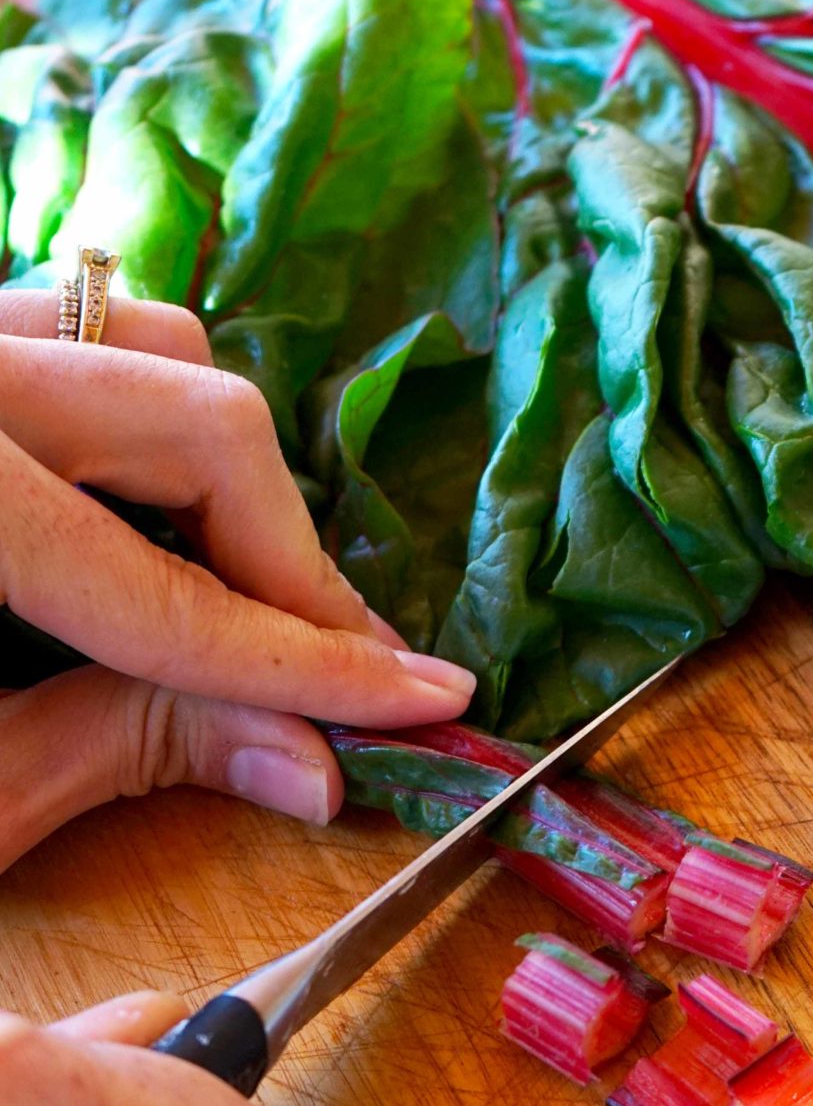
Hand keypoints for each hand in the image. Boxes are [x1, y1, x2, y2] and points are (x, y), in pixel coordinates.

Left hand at [0, 288, 475, 870]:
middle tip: (356, 669)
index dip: (305, 663)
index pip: (166, 590)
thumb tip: (319, 768)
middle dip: (289, 560)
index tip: (427, 701)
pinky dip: (146, 430)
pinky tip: (157, 530)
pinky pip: (92, 337)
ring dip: (226, 476)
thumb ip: (123, 752)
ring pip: (153, 341)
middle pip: (203, 421)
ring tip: (253, 597)